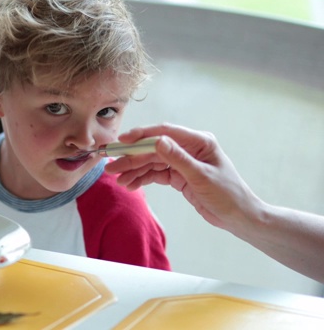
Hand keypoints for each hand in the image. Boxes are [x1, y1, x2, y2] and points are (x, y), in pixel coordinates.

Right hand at [106, 123, 259, 229]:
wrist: (239, 217)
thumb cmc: (228, 195)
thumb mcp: (201, 177)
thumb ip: (178, 159)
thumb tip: (158, 141)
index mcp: (198, 141)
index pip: (165, 133)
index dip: (142, 136)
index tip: (122, 141)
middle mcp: (189, 148)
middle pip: (154, 149)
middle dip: (132, 157)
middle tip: (112, 166)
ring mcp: (182, 162)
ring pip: (152, 162)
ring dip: (135, 170)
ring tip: (118, 179)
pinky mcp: (179, 176)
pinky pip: (156, 174)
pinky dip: (143, 179)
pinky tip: (131, 185)